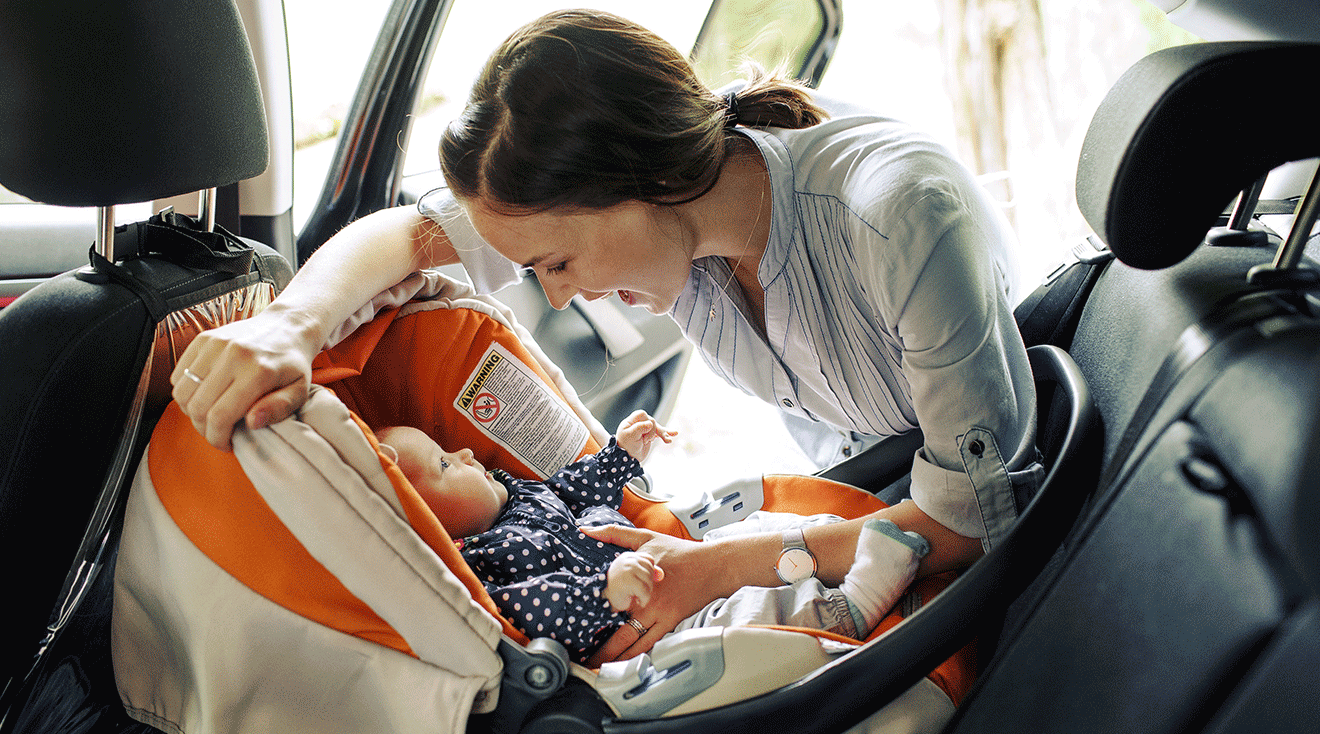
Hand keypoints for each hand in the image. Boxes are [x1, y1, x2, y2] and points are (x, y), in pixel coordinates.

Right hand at [170, 307, 318, 450]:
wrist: (287, 326)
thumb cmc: (293, 364)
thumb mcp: (300, 390)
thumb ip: (279, 408)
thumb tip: (252, 422)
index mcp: (258, 371)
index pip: (220, 416)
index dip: (217, 438)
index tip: (226, 444)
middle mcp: (233, 355)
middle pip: (198, 407)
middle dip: (204, 428)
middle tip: (217, 432)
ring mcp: (215, 344)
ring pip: (183, 392)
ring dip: (191, 411)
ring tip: (210, 415)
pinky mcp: (203, 339)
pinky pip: (179, 374)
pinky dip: (186, 392)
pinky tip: (204, 396)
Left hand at [582, 524, 724, 665]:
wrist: (713, 565)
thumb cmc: (680, 551)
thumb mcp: (645, 537)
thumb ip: (614, 534)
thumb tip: (586, 530)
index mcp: (636, 581)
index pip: (607, 604)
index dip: (590, 618)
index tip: (576, 629)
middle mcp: (646, 602)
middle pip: (618, 634)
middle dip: (601, 651)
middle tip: (585, 660)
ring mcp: (659, 615)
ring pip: (634, 645)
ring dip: (617, 659)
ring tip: (601, 669)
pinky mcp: (671, 622)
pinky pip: (652, 644)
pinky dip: (638, 655)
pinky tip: (627, 663)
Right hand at [605, 551, 664, 612]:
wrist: (601, 602)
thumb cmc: (619, 592)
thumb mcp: (633, 579)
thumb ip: (647, 573)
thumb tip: (661, 574)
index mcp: (628, 557)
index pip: (649, 559)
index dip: (649, 572)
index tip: (638, 583)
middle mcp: (627, 560)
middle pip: (651, 570)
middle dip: (647, 584)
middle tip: (636, 592)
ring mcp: (627, 568)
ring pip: (649, 580)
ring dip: (646, 593)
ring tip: (636, 596)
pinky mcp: (627, 580)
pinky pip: (645, 590)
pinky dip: (644, 599)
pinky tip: (637, 601)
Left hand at [614, 410, 676, 462]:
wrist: (628, 459)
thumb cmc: (626, 447)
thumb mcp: (630, 437)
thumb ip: (639, 428)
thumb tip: (650, 423)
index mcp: (631, 422)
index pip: (642, 414)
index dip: (646, 421)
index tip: (645, 430)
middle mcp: (638, 424)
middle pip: (651, 421)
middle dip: (651, 432)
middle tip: (646, 441)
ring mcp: (645, 430)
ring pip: (657, 427)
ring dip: (662, 434)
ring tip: (667, 440)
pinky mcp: (651, 436)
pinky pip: (660, 433)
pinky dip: (666, 434)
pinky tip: (675, 433)